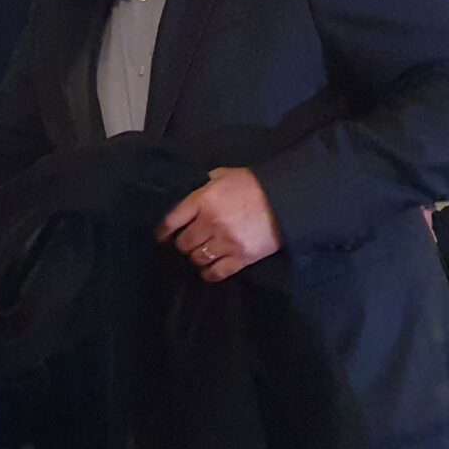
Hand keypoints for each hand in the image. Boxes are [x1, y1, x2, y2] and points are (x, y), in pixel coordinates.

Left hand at [156, 167, 281, 282]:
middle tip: (188, 242)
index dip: (163, 231)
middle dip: (183, 243)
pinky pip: (217, 272)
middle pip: (184, 243)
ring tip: (200, 253)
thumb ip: (205, 184)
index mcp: (204, 200)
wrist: (286, 199)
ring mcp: (226, 242)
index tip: (162, 236)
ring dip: (196, 257)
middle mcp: (211, 222)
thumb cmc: (254, 184)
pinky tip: (208, 270)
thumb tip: (191, 194)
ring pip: (198, 258)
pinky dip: (209, 274)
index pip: (173, 219)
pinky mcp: (242, 257)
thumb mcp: (225, 175)